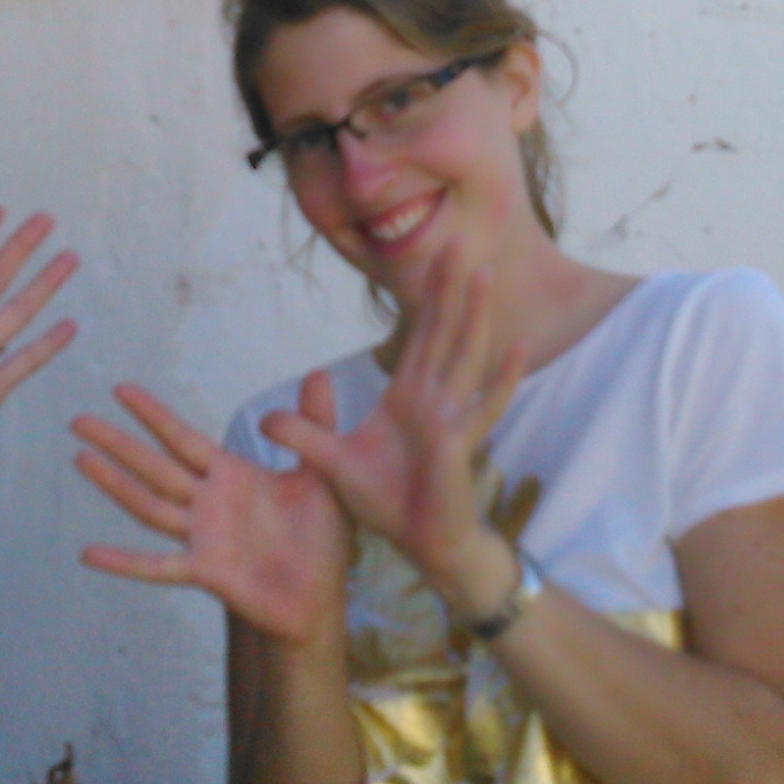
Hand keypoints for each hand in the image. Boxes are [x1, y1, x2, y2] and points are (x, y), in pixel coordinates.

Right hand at [73, 378, 352, 643]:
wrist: (321, 599)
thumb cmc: (319, 538)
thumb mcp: (322, 472)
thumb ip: (312, 424)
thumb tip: (319, 372)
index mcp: (231, 476)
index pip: (183, 438)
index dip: (153, 415)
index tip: (121, 389)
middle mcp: (208, 503)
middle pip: (154, 466)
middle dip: (118, 442)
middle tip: (78, 420)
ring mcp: (202, 538)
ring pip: (149, 506)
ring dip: (114, 485)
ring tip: (80, 459)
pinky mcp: (206, 572)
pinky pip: (158, 567)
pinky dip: (123, 561)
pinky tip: (89, 553)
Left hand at [262, 253, 522, 589]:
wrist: (421, 545)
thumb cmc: (389, 504)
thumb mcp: (332, 464)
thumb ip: (305, 436)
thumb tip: (264, 419)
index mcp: (409, 397)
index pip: (419, 336)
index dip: (428, 297)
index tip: (436, 255)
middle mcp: (434, 399)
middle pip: (444, 331)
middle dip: (450, 287)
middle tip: (461, 238)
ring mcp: (451, 418)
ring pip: (465, 354)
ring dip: (474, 314)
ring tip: (484, 273)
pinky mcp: (459, 446)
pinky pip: (484, 407)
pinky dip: (502, 378)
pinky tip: (519, 348)